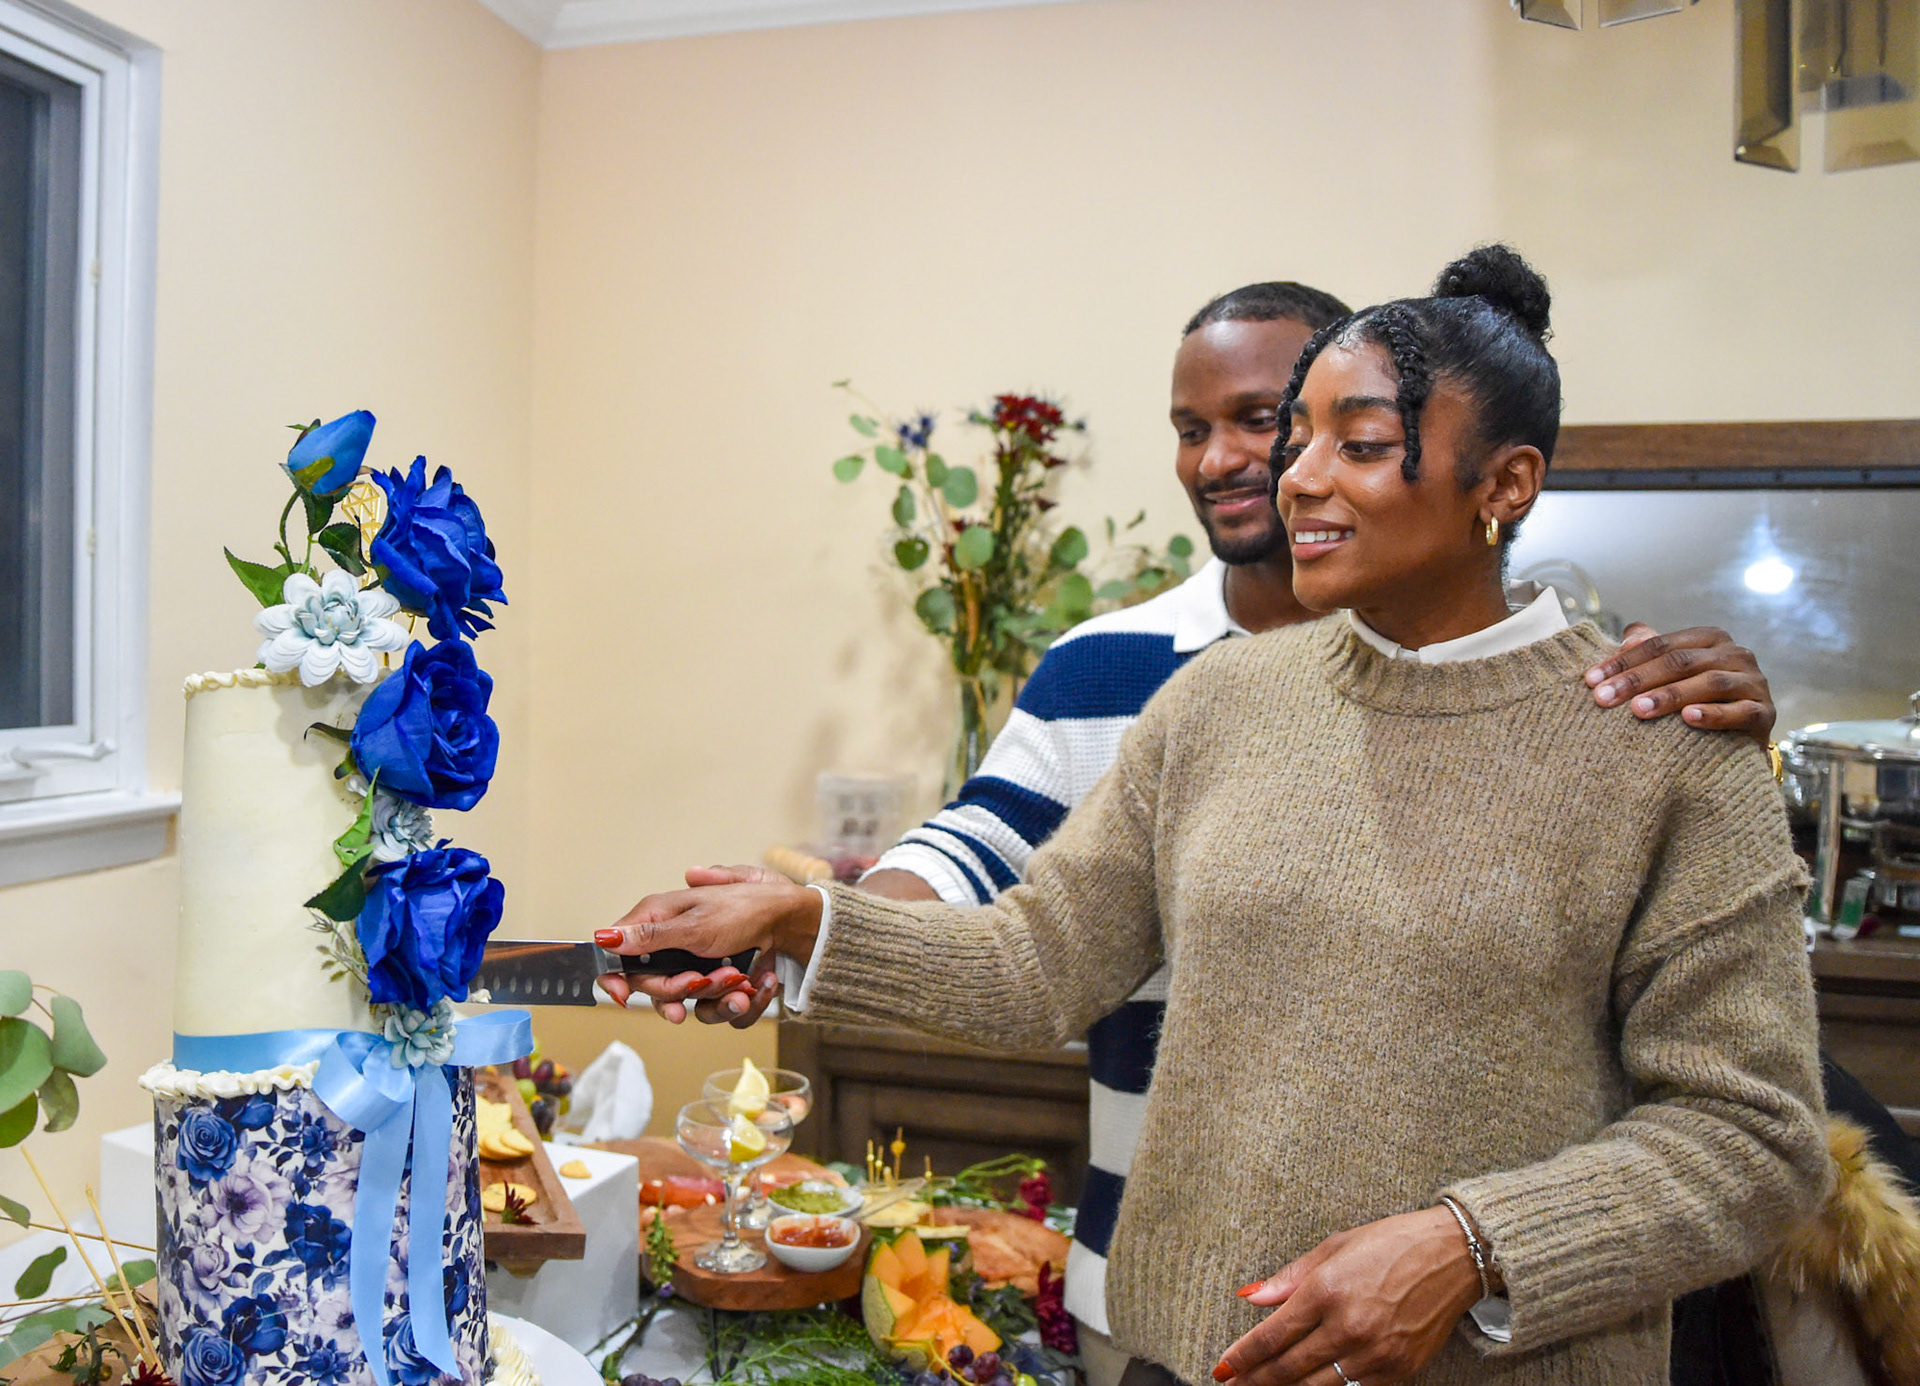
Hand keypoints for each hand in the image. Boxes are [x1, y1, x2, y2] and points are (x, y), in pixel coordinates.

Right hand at [595, 872, 821, 1025]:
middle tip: (702, 979)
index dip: (616, 978)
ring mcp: (700, 968)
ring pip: (691, 1005)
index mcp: (660, 921)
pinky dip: (744, 1000)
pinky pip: (722, 1010)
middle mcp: (676, 947)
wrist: (794, 923)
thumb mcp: (695, 923)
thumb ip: (649, 936)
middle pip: (654, 988)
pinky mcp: (724, 986)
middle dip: (680, 989)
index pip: (620, 955)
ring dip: (718, 996)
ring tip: (740, 979)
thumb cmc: (747, 909)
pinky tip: (758, 983)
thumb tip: (603, 938)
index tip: (622, 996)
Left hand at [1217, 1207, 1483, 1385]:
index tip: (1223, 1367)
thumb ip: (1289, 1277)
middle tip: (1234, 1384)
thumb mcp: (1335, 1247)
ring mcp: (1375, 1353)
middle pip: (1288, 1369)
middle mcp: (1349, 1327)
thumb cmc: (1392, 1243)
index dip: (1242, 1357)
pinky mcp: (1399, 1371)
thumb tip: (1251, 1297)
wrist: (1455, 1256)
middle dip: (1255, 1381)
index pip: (1272, 1336)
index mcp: (1327, 1290)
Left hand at [1585, 624, 1775, 744]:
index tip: (1590, 680)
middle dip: (1637, 680)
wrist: (1738, 742)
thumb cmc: (1697, 702)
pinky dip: (1713, 714)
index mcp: (1709, 639)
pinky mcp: (1765, 713)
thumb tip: (1628, 635)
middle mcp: (1735, 654)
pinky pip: (1740, 711)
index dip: (1623, 661)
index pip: (1659, 645)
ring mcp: (1753, 682)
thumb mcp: (1672, 675)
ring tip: (1638, 709)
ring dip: (1671, 695)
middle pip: (1680, 662)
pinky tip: (1688, 719)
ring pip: (1709, 682)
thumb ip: (1651, 651)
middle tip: (1603, 698)